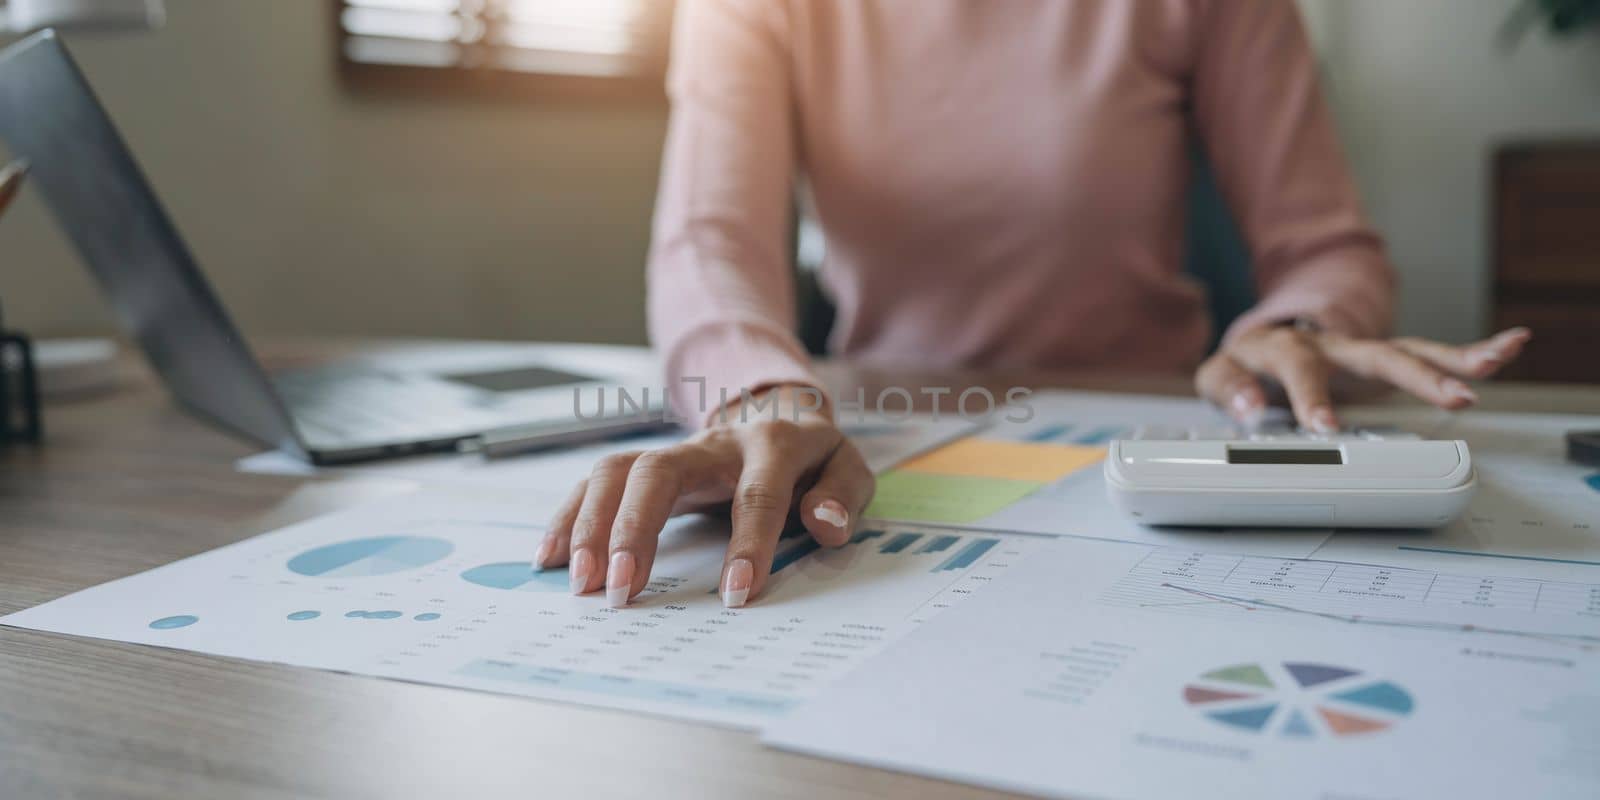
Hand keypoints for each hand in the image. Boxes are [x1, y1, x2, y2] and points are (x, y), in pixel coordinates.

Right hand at [532, 385, 875, 608]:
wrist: (775, 408)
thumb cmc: (811, 454)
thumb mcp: (847, 466)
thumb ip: (842, 495)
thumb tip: (822, 525)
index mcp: (773, 444)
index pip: (756, 494)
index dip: (747, 544)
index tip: (735, 596)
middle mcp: (713, 443)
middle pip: (659, 472)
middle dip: (635, 530)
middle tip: (621, 590)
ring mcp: (672, 450)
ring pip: (617, 471)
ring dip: (590, 525)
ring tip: (579, 582)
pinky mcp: (644, 463)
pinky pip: (597, 481)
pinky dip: (568, 517)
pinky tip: (550, 559)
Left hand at [1195, 325, 1530, 428]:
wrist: (1262, 341)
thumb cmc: (1245, 364)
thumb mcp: (1219, 375)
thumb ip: (1228, 388)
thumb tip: (1247, 407)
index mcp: (1284, 347)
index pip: (1297, 366)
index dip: (1309, 394)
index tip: (1322, 426)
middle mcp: (1330, 344)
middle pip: (1375, 354)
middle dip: (1415, 375)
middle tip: (1453, 400)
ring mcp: (1360, 351)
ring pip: (1411, 350)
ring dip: (1456, 359)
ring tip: (1498, 362)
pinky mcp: (1382, 360)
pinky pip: (1428, 354)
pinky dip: (1466, 354)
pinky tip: (1508, 349)